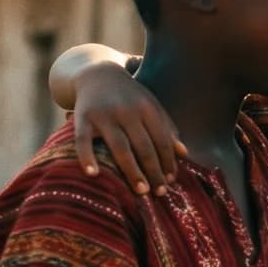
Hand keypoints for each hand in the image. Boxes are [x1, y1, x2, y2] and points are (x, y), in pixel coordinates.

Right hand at [73, 62, 182, 194]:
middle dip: (154, 171)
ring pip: (120, 147)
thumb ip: (167, 127)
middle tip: (160, 193)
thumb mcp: (151, 105)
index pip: (162, 139)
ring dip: (131, 171)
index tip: (171, 181)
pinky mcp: (83, 118)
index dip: (168, 161)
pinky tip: (93, 174)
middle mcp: (127, 111)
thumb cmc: (130, 96)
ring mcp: (104, 114)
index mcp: (148, 108)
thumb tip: (184, 153)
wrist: (97, 73)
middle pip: (144, 146)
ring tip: (140, 191)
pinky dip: (87, 157)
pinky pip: (83, 140)